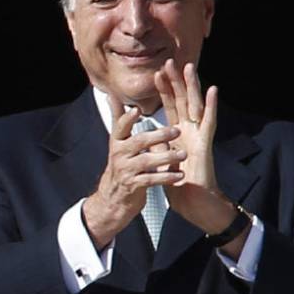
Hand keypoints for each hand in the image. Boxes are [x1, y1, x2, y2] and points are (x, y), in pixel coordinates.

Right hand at [80, 102, 183, 247]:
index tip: (137, 110)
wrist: (113, 198)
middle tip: (177, 130)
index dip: (128, 119)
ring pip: (146, 161)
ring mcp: (126, 171)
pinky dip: (166, 177)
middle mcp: (119, 155)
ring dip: (166, 157)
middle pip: (138, 142)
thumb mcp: (117, 142)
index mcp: (117, 141)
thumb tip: (111, 96)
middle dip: (158, 136)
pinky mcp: (134, 186)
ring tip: (183, 154)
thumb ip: (118, 119)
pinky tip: (179, 175)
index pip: (120, 127)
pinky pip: (152, 180)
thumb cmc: (121, 165)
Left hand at [154, 60, 235, 233]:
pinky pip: (209, 121)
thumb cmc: (179, 185)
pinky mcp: (206, 144)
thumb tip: (150, 132)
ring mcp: (199, 136)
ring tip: (189, 67)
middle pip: (182, 101)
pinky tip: (213, 89)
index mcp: (178, 134)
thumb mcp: (163, 160)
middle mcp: (189, 131)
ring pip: (196, 105)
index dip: (164, 90)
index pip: (170, 107)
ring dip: (193, 86)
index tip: (156, 73)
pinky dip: (211, 105)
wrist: (193, 203)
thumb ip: (159, 144)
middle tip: (169, 61)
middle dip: (175, 81)